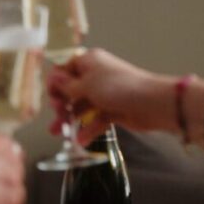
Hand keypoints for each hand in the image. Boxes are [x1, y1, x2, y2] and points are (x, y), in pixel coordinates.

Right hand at [47, 48, 172, 145]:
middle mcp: (95, 76)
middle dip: (62, 104)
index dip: (55, 83)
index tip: (51, 98)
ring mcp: (104, 94)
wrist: (152, 103)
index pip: (64, 69)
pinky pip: (95, 119)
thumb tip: (52, 78)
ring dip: (71, 119)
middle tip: (58, 115)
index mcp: (88, 62)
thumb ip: (67, 85)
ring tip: (60, 133)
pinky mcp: (112, 110)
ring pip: (81, 106)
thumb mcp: (87, 85)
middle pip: (71, 90)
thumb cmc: (118, 87)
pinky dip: (88, 129)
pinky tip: (80, 141)